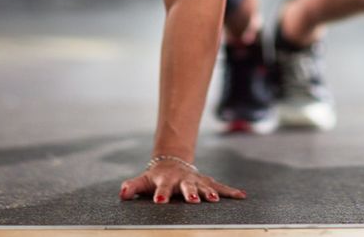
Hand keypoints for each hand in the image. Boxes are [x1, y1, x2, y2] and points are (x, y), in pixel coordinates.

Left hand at [119, 159, 245, 203]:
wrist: (172, 161)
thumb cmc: (156, 176)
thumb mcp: (143, 180)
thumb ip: (132, 186)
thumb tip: (122, 193)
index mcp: (166, 180)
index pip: (162, 188)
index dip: (161, 194)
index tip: (159, 201)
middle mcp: (183, 179)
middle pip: (186, 187)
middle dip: (190, 193)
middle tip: (193, 200)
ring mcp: (196, 180)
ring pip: (204, 186)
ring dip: (209, 193)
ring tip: (214, 201)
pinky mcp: (206, 182)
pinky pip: (220, 186)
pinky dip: (231, 191)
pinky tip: (242, 196)